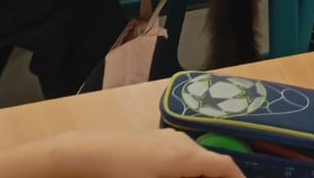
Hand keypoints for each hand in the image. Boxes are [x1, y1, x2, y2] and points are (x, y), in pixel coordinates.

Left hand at [52, 130, 241, 177]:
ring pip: (194, 161)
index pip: (226, 167)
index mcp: (187, 156)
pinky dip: (186, 172)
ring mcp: (166, 139)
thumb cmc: (123, 177)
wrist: (87, 154)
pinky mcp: (152, 142)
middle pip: (211, 164)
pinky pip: (179, 157)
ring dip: (200, 177)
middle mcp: (181, 142)